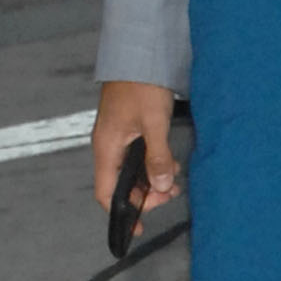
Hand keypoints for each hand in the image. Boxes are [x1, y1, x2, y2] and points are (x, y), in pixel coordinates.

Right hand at [92, 80, 180, 217]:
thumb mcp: (154, 124)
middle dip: (145, 194)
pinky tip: (169, 161)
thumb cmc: (141, 85)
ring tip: (174, 178)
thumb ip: (158, 158)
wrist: (140, 52)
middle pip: (120, 183)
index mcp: (106, 147)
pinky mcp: (128, 128)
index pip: (106, 192)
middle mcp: (108, 145)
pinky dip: (152, 163)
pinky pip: (137, 155)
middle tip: (170, 193)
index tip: (140, 227)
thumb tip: (162, 188)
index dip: (122, 212)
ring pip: (131, 170)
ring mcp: (117, 136)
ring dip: (151, 178)